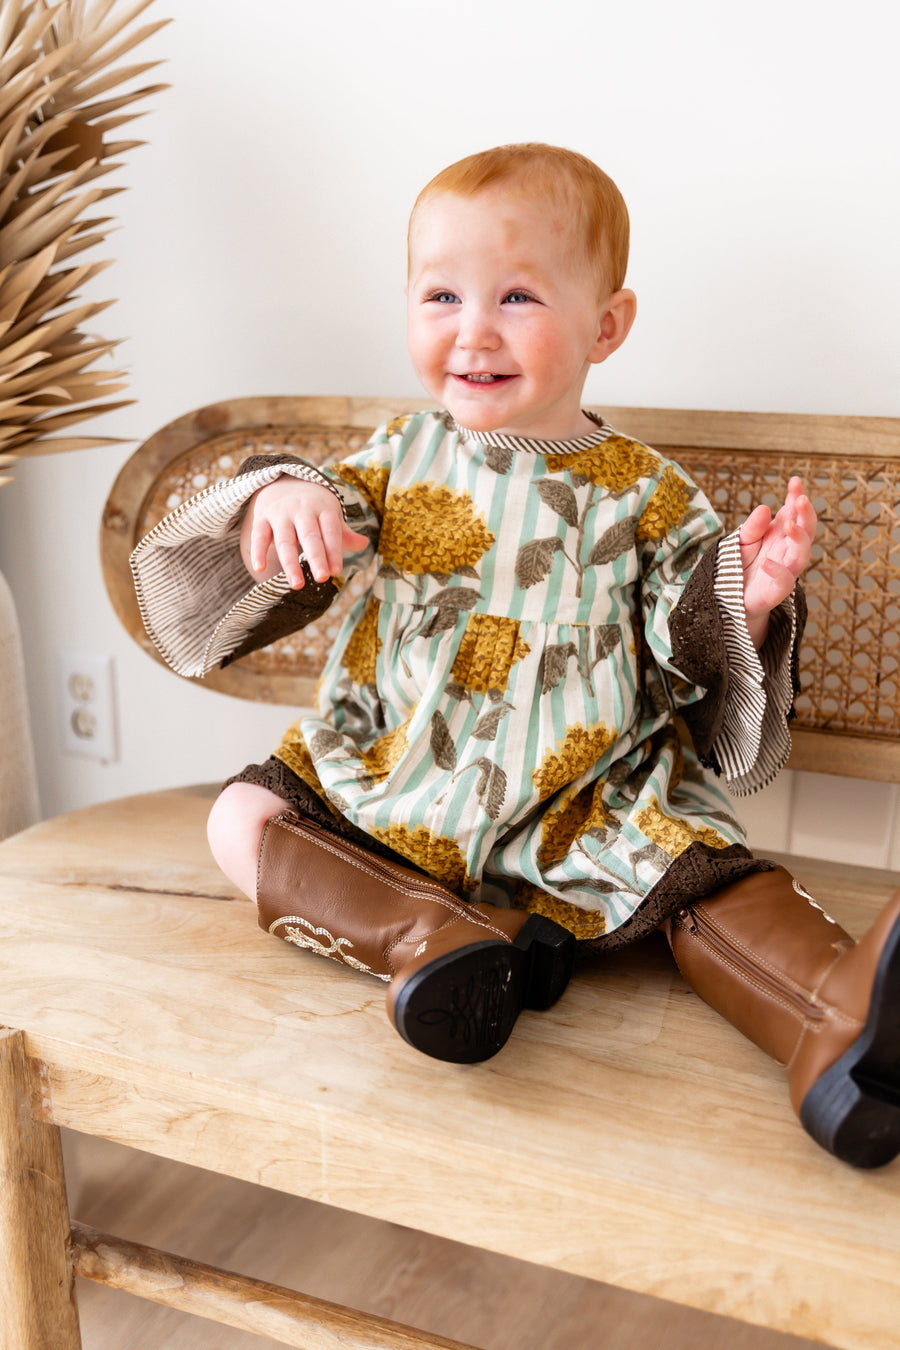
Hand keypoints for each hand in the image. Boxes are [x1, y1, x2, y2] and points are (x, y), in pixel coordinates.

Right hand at [240, 476, 368, 588]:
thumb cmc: (313, 507)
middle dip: (317, 557)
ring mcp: (281, 514)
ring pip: (284, 540)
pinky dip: (258, 552)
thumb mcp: (330, 514)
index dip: (334, 550)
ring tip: (297, 585)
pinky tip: (259, 569)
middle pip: (310, 536)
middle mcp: (302, 510)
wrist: (283, 481)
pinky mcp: (262, 518)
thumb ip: (343, 534)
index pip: (330, 531)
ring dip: (290, 563)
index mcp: (323, 509)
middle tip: (322, 578)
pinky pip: (259, 536)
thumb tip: (364, 544)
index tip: (336, 571)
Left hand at [739, 476, 816, 647]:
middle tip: (801, 499)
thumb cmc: (740, 565)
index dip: (796, 497)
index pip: (794, 513)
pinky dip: (777, 572)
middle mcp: (787, 551)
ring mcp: (785, 571)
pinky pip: (784, 582)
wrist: (730, 597)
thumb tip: (764, 509)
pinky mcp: (776, 592)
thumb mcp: (741, 541)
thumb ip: (752, 528)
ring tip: (788, 524)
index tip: (795, 481)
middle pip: (806, 531)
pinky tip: (767, 562)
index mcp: (781, 535)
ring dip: (799, 539)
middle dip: (806, 515)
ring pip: (801, 555)